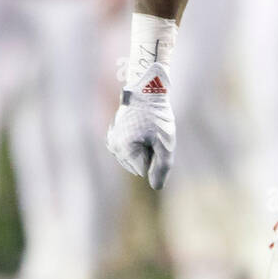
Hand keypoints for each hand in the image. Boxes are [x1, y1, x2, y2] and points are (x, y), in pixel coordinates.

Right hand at [106, 63, 175, 189]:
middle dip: (148, 154)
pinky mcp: (113, 137)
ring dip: (144, 149)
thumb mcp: (166, 143)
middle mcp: (113, 148)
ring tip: (146, 130)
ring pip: (134, 159)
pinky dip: (138, 143)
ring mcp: (112, 142)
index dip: (155, 157)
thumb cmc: (158, 116)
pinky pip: (130, 150)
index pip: (144, 170)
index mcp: (124, 150)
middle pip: (138, 166)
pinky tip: (141, 129)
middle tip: (152, 133)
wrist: (146, 91)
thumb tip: (156, 187)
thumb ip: (162, 167)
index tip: (155, 138)